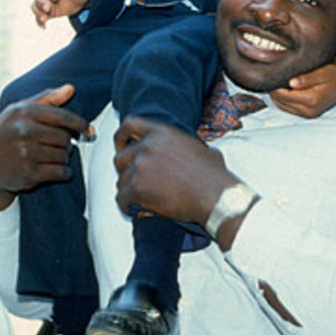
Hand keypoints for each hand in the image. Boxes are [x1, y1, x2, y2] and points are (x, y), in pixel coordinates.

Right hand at [0, 85, 92, 209]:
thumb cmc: (7, 133)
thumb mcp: (20, 111)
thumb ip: (47, 98)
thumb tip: (71, 88)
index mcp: (24, 113)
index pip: (63, 117)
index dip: (80, 124)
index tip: (89, 131)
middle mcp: (24, 132)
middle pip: (64, 138)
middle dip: (68, 143)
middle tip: (61, 146)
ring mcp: (25, 154)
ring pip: (64, 155)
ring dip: (65, 158)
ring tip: (55, 157)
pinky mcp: (28, 174)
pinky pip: (61, 172)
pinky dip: (65, 173)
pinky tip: (57, 170)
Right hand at [31, 0, 91, 26]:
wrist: (79, 0)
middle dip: (41, 2)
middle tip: (47, 8)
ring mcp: (44, 1)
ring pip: (35, 5)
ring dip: (38, 11)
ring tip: (44, 18)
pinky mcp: (46, 12)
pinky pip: (38, 16)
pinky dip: (39, 21)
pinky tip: (44, 27)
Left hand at [112, 117, 238, 225]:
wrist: (215, 197)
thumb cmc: (214, 176)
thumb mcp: (201, 148)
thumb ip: (184, 146)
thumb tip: (189, 150)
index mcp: (162, 132)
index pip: (129, 125)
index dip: (121, 137)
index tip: (121, 146)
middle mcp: (148, 146)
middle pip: (120, 157)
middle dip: (125, 170)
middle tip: (135, 180)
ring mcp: (140, 167)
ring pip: (121, 180)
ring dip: (128, 190)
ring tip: (141, 199)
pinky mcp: (137, 189)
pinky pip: (121, 198)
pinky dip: (127, 205)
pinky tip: (137, 209)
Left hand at [270, 44, 335, 117]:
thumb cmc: (334, 73)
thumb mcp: (323, 72)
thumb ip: (307, 78)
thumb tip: (291, 82)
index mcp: (312, 100)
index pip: (284, 96)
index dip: (274, 87)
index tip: (269, 76)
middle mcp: (309, 111)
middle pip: (281, 103)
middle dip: (274, 91)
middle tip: (270, 78)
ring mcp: (309, 114)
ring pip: (283, 107)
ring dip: (277, 97)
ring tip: (275, 83)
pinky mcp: (308, 114)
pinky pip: (289, 109)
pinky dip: (283, 100)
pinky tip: (282, 89)